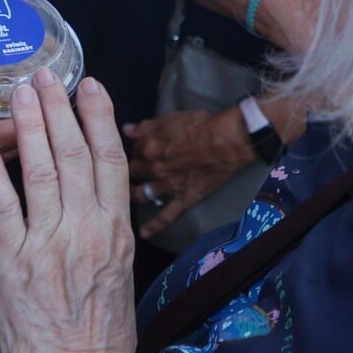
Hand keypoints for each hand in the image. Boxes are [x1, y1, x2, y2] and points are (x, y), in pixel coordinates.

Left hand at [0, 72, 138, 352]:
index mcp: (117, 235)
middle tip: (46, 74)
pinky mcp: (14, 262)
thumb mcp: (120, 283)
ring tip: (17, 93)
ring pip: (39, 172)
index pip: (110, 162)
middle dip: (59, 109)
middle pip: (74, 155)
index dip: (100, 119)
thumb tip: (100, 209)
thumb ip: (108, 241)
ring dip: (27, 127)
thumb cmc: (99, 346)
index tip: (92, 86)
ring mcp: (49, 245)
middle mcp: (86, 232)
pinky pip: (1, 208)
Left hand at [122, 108, 253, 240]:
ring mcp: (168, 185)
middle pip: (134, 171)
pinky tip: (143, 234)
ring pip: (143, 193)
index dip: (135, 149)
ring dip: (133, 194)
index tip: (137, 150)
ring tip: (127, 197)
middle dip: (131, 170)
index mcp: (149, 146)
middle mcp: (154, 168)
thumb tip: (126, 130)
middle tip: (132, 171)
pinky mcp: (184, 198)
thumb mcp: (170, 118)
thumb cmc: (200, 124)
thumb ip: (146, 126)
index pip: (133, 149)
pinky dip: (155, 226)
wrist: (226, 141)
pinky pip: (167, 215)